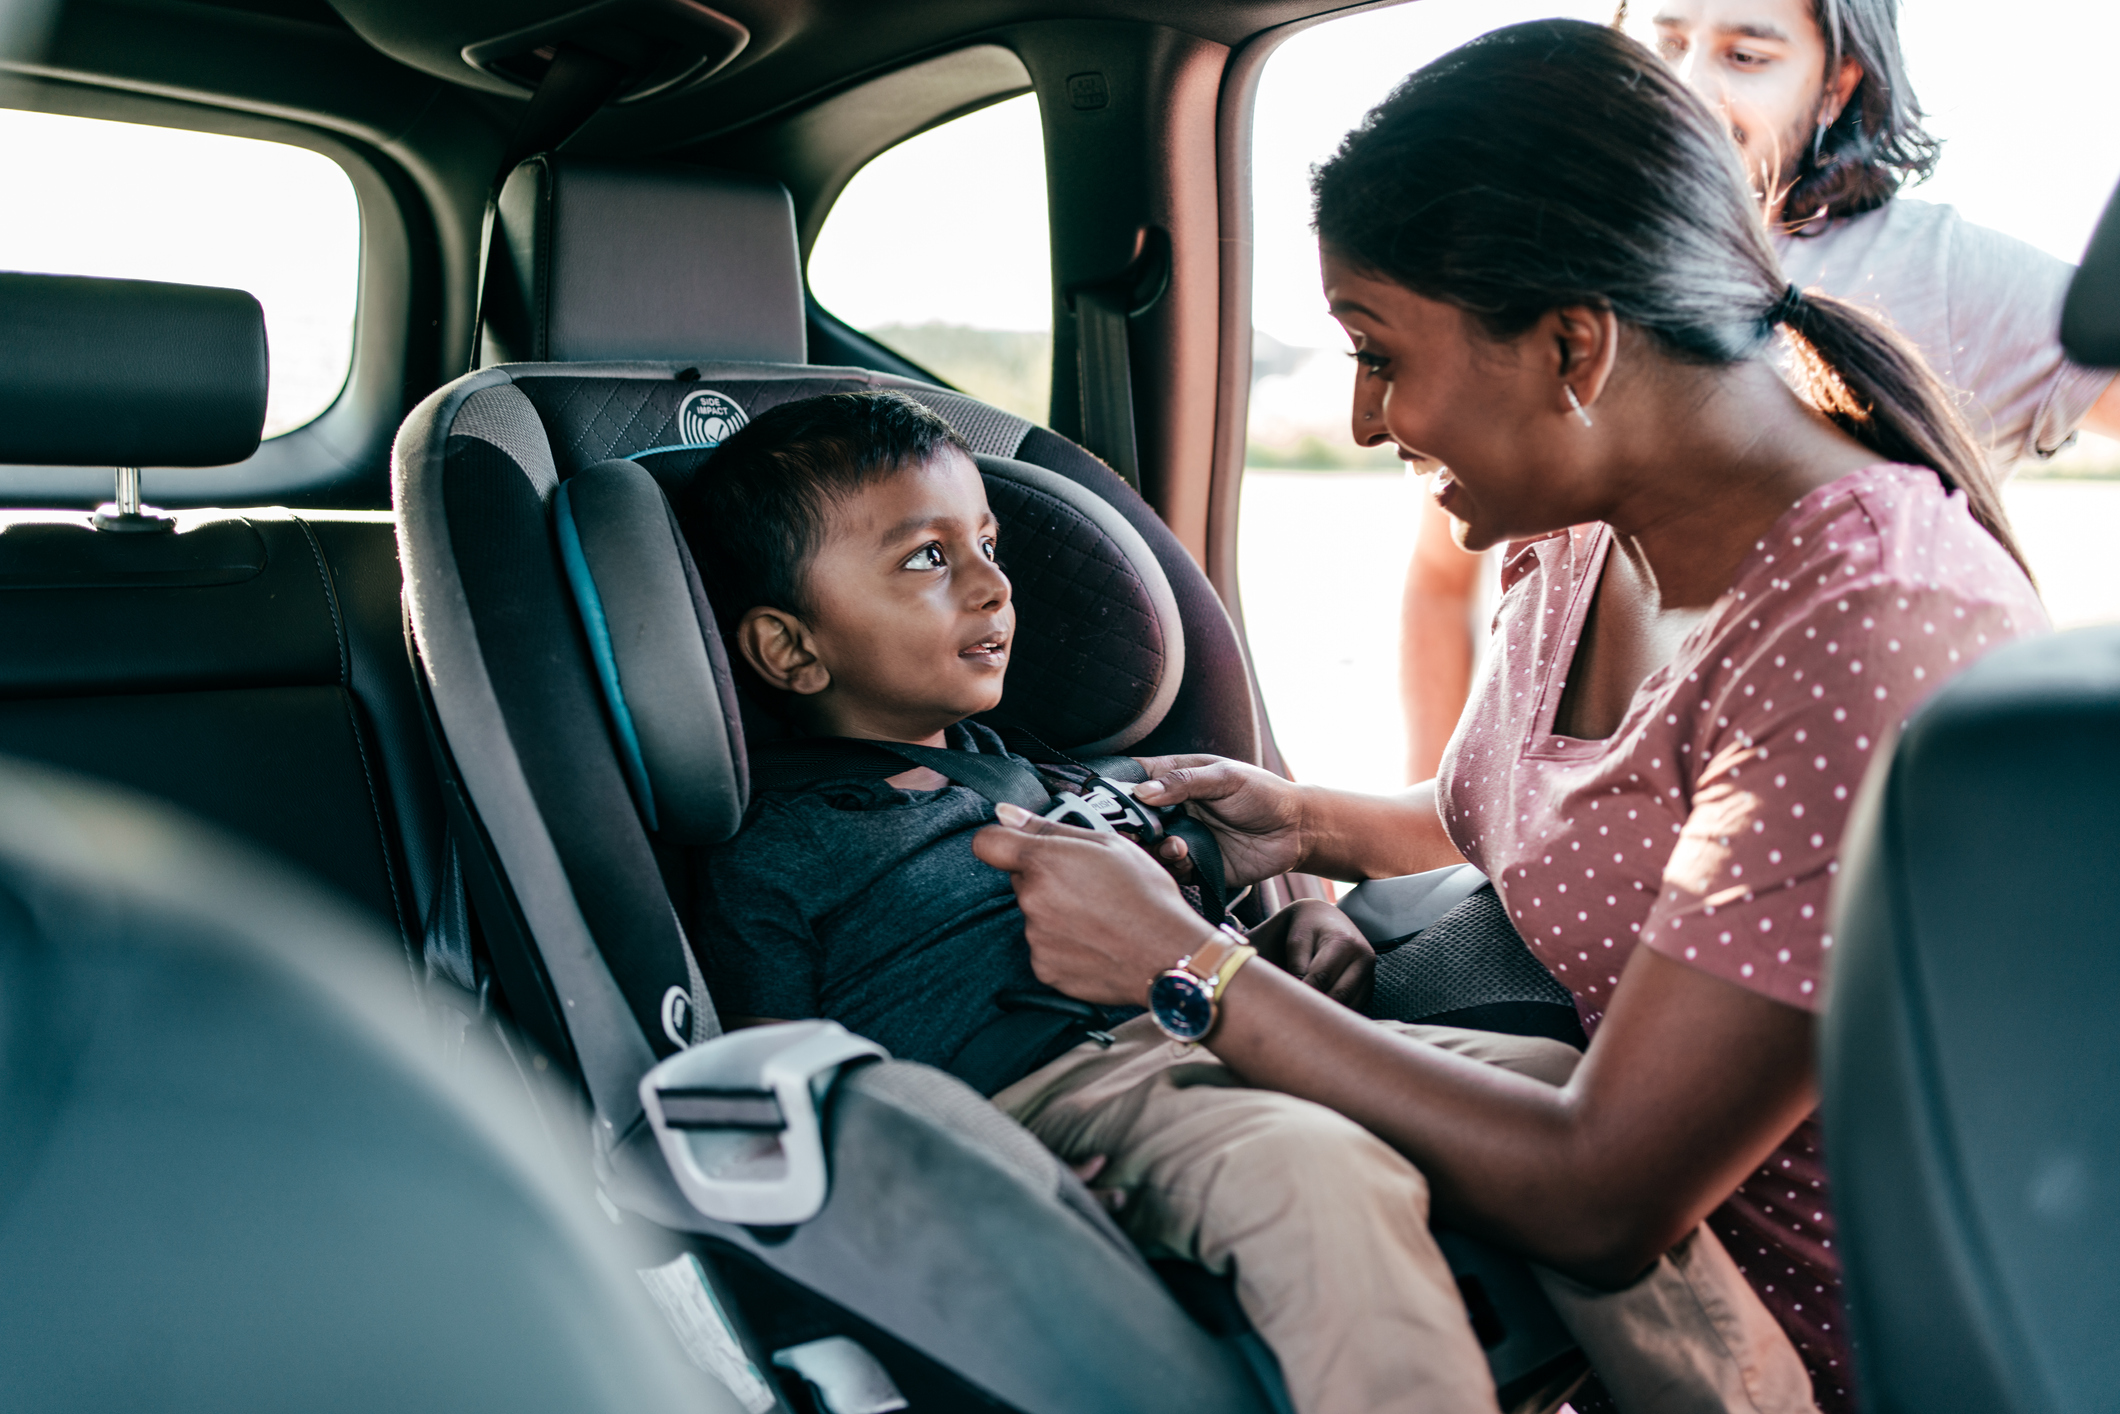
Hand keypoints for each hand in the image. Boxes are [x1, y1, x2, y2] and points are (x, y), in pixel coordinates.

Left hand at [972, 803, 1219, 1006]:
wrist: (1168, 953)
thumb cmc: (1146, 896)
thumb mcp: (1107, 844)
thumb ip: (1049, 826)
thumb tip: (1006, 814)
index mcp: (1043, 862)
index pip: (987, 843)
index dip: (1002, 840)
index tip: (1017, 845)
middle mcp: (1032, 900)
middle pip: (1020, 880)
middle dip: (1045, 878)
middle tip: (1086, 884)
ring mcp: (1036, 939)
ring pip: (1035, 915)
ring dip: (1056, 913)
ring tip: (1098, 916)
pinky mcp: (1045, 969)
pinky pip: (1044, 948)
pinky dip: (1063, 945)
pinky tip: (1094, 940)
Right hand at [1129, 754, 1307, 886]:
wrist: (1296, 831)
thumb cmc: (1265, 794)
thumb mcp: (1226, 778)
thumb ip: (1184, 783)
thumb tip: (1143, 792)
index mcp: (1177, 778)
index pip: (1136, 779)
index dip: (1119, 788)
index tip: (1111, 801)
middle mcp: (1174, 808)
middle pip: (1135, 818)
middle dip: (1131, 827)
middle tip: (1137, 832)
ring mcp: (1183, 835)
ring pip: (1149, 846)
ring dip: (1153, 848)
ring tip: (1174, 845)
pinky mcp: (1195, 863)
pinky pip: (1171, 869)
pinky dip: (1173, 866)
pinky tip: (1186, 857)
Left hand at [1249, 898, 1374, 1007]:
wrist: (1325, 918)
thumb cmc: (1306, 930)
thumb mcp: (1296, 942)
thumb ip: (1297, 967)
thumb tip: (1299, 998)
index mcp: (1344, 942)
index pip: (1321, 978)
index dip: (1303, 994)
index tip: (1288, 1004)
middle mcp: (1363, 957)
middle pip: (1338, 995)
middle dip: (1317, 1007)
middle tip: (1295, 1015)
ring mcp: (1370, 972)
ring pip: (1348, 1004)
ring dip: (1328, 1012)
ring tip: (1306, 1013)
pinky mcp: (1369, 984)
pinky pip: (1354, 1006)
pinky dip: (1337, 1011)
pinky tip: (1320, 1009)